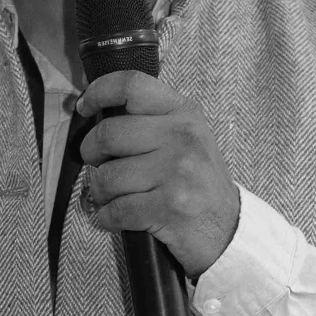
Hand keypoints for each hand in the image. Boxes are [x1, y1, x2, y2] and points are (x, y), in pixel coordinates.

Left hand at [77, 70, 239, 277]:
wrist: (230, 230)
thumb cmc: (198, 183)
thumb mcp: (186, 139)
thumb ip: (150, 121)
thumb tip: (96, 114)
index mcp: (184, 114)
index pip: (132, 85)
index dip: (99, 91)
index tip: (85, 108)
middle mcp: (182, 137)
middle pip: (108, 133)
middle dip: (90, 153)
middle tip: (97, 165)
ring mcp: (177, 173)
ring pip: (106, 176)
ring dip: (99, 192)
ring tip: (111, 197)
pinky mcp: (169, 208)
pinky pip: (115, 210)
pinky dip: (106, 218)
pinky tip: (115, 218)